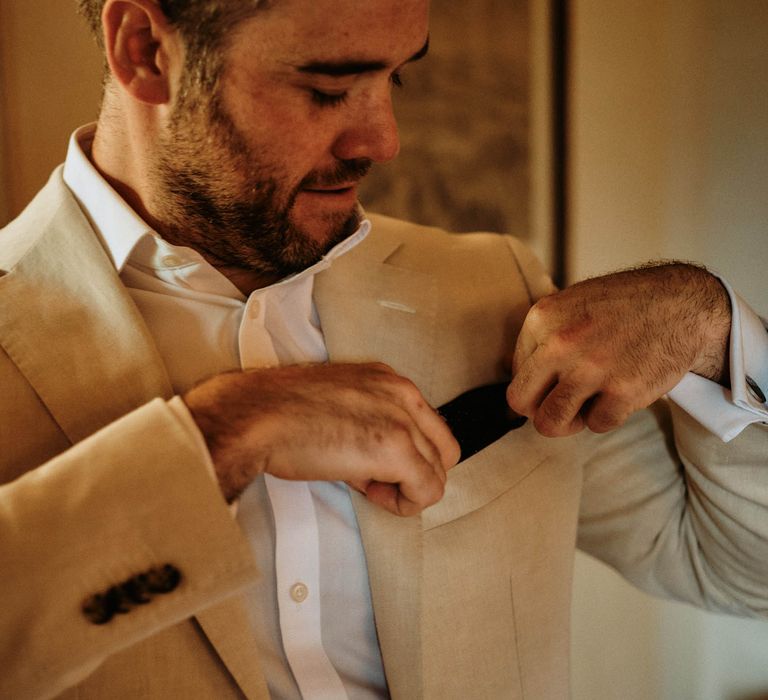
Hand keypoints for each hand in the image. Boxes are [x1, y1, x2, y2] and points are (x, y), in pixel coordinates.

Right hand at [183, 363, 459, 514]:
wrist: (256, 416)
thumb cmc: (282, 412)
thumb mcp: (339, 404)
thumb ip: (370, 425)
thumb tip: (379, 466)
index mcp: (391, 380)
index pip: (430, 427)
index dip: (407, 455)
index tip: (372, 465)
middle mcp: (404, 394)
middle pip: (442, 451)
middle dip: (414, 474)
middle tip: (374, 482)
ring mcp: (402, 420)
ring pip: (437, 473)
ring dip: (406, 489)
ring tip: (366, 487)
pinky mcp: (394, 449)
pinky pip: (427, 491)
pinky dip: (405, 503)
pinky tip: (371, 495)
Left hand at [506, 263, 730, 436]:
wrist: (681, 304)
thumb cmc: (620, 307)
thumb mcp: (569, 305)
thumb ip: (540, 339)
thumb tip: (511, 377)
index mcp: (542, 318)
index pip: (515, 374)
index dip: (535, 384)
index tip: (556, 381)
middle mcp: (561, 343)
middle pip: (522, 403)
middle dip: (539, 410)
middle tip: (562, 404)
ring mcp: (592, 368)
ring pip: (551, 423)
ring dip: (568, 422)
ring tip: (586, 404)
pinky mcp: (623, 391)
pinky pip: (596, 425)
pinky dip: (606, 416)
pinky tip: (618, 394)